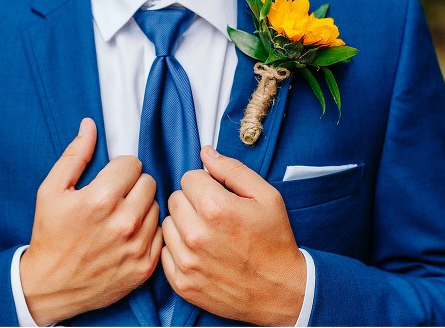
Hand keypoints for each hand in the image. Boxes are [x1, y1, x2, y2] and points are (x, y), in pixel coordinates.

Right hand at [20, 118, 162, 324]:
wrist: (51, 286)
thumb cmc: (50, 234)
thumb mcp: (51, 190)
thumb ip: (74, 155)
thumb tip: (90, 125)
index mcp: (101, 199)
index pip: (133, 164)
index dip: (119, 169)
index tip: (109, 180)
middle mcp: (124, 222)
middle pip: (149, 182)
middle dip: (133, 185)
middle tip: (116, 197)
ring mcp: (137, 245)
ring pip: (157, 206)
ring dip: (142, 207)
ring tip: (122, 216)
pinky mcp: (145, 265)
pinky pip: (161, 232)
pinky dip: (148, 231)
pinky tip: (129, 235)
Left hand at [161, 146, 305, 325]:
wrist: (280, 291)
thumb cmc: (274, 242)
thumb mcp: (266, 196)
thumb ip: (232, 169)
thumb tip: (206, 153)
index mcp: (216, 208)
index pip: (188, 178)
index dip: (205, 184)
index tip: (218, 195)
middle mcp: (196, 235)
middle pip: (175, 199)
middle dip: (192, 202)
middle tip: (214, 216)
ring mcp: (187, 261)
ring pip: (167, 225)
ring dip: (183, 225)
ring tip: (208, 234)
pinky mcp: (182, 282)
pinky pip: (165, 252)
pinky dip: (179, 250)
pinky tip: (200, 253)